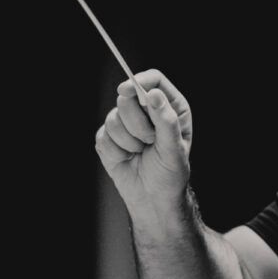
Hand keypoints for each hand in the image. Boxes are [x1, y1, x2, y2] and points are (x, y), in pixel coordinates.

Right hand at [94, 69, 193, 213]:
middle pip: (128, 95)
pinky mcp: (109, 137)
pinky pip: (103, 135)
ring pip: (113, 117)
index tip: (127, 90)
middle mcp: (148, 109)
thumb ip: (166, 120)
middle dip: (136, 122)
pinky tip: (128, 158)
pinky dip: (116, 151)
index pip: (153, 79)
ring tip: (141, 152)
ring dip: (128, 141)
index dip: (139, 80)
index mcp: (170, 105)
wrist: (154, 199)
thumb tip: (154, 93)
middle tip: (149, 141)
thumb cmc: (170, 173)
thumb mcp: (174, 148)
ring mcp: (126, 122)